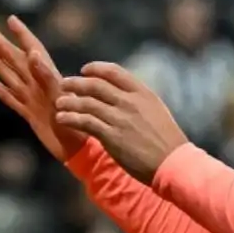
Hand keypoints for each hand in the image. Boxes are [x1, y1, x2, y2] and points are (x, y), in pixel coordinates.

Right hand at [0, 16, 83, 160]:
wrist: (79, 150)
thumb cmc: (75, 123)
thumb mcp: (60, 96)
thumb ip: (46, 76)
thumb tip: (32, 54)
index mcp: (48, 78)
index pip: (33, 51)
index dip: (23, 35)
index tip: (11, 19)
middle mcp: (39, 87)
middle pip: (19, 62)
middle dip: (5, 47)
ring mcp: (34, 101)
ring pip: (14, 79)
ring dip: (2, 66)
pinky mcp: (31, 116)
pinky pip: (15, 101)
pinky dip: (4, 94)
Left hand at [55, 62, 189, 183]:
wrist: (174, 164)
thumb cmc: (167, 141)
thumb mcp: (156, 111)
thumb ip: (138, 100)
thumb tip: (121, 94)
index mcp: (142, 93)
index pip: (114, 72)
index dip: (96, 68)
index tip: (84, 70)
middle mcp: (130, 102)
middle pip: (95, 85)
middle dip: (76, 83)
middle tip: (64, 83)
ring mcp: (120, 118)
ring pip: (86, 103)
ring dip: (69, 102)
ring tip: (59, 103)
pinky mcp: (112, 136)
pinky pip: (85, 122)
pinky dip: (70, 118)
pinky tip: (61, 119)